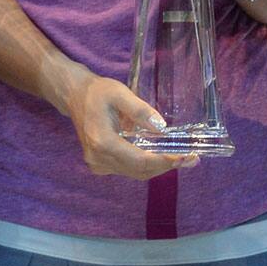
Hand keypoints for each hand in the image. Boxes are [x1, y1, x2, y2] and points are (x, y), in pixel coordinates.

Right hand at [63, 67, 198, 179]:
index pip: (139, 160)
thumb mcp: (121, 93)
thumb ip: (141, 111)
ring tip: (182, 159)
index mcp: (103, 142)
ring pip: (135, 173)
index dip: (164, 161)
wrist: (75, 95)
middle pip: (139, 171)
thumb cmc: (98, 92)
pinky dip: (146, 165)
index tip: (185, 157)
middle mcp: (99, 159)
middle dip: (166, 166)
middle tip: (191, 159)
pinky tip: (162, 156)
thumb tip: (162, 129)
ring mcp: (98, 164)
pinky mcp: (100, 164)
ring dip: (158, 168)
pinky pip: (128, 169)